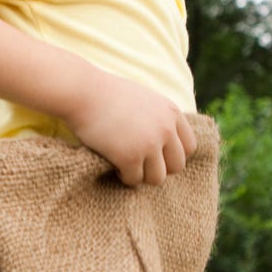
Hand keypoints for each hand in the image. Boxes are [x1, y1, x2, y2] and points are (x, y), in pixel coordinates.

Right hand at [65, 70, 196, 186]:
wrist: (82, 92)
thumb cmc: (106, 94)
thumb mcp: (143, 98)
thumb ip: (158, 117)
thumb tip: (163, 142)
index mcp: (171, 112)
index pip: (189, 147)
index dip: (172, 155)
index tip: (155, 155)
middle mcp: (165, 128)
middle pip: (177, 166)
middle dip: (158, 168)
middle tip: (139, 163)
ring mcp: (149, 144)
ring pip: (157, 178)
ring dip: (142, 176)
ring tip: (126, 167)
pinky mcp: (129, 156)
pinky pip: (134, 180)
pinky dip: (124, 177)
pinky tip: (114, 166)